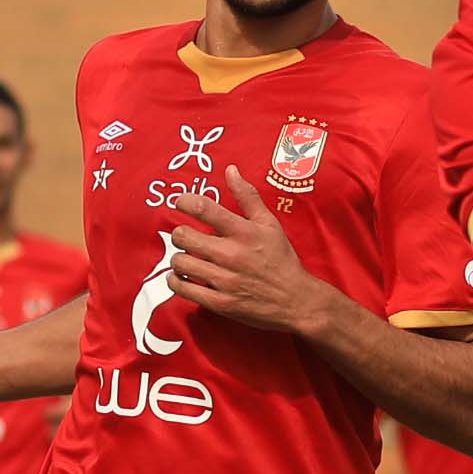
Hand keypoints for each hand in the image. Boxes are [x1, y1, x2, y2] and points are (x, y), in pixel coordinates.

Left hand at [169, 169, 333, 337]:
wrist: (296, 300)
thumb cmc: (281, 259)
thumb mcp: (270, 224)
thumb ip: (248, 196)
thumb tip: (230, 170)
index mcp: (244, 232)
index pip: (204, 208)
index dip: (184, 201)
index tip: (180, 202)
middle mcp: (232, 255)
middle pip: (183, 236)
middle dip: (180, 233)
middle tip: (185, 236)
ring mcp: (225, 280)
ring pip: (180, 263)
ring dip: (178, 258)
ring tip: (187, 258)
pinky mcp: (220, 303)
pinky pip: (183, 289)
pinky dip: (176, 282)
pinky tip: (183, 278)